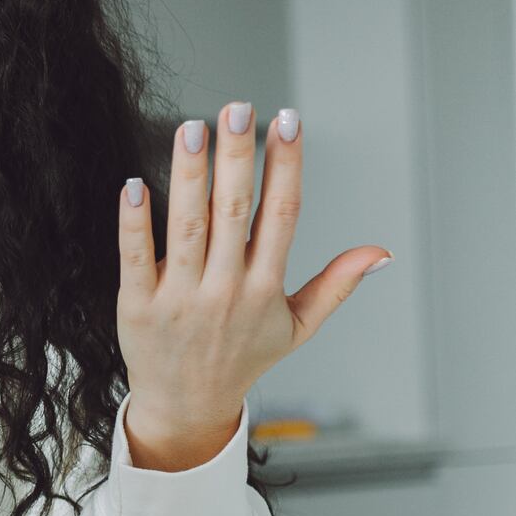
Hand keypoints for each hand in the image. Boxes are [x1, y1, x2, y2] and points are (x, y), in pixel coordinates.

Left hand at [117, 104, 390, 469]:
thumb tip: (382, 253)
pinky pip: (134, 258)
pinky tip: (134, 184)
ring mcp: (179, 299)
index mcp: (266, 288)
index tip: (287, 121)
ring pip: (186, 227)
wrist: (186, 406)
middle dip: (237, 159)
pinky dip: (134, 223)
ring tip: (189, 128)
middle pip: (235, 213)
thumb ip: (336, 285)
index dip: (286, 166)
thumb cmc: (241, 359)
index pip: (281, 215)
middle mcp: (225, 290)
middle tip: (237, 109)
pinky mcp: (137, 307)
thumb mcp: (296, 327)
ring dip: (189, 176)